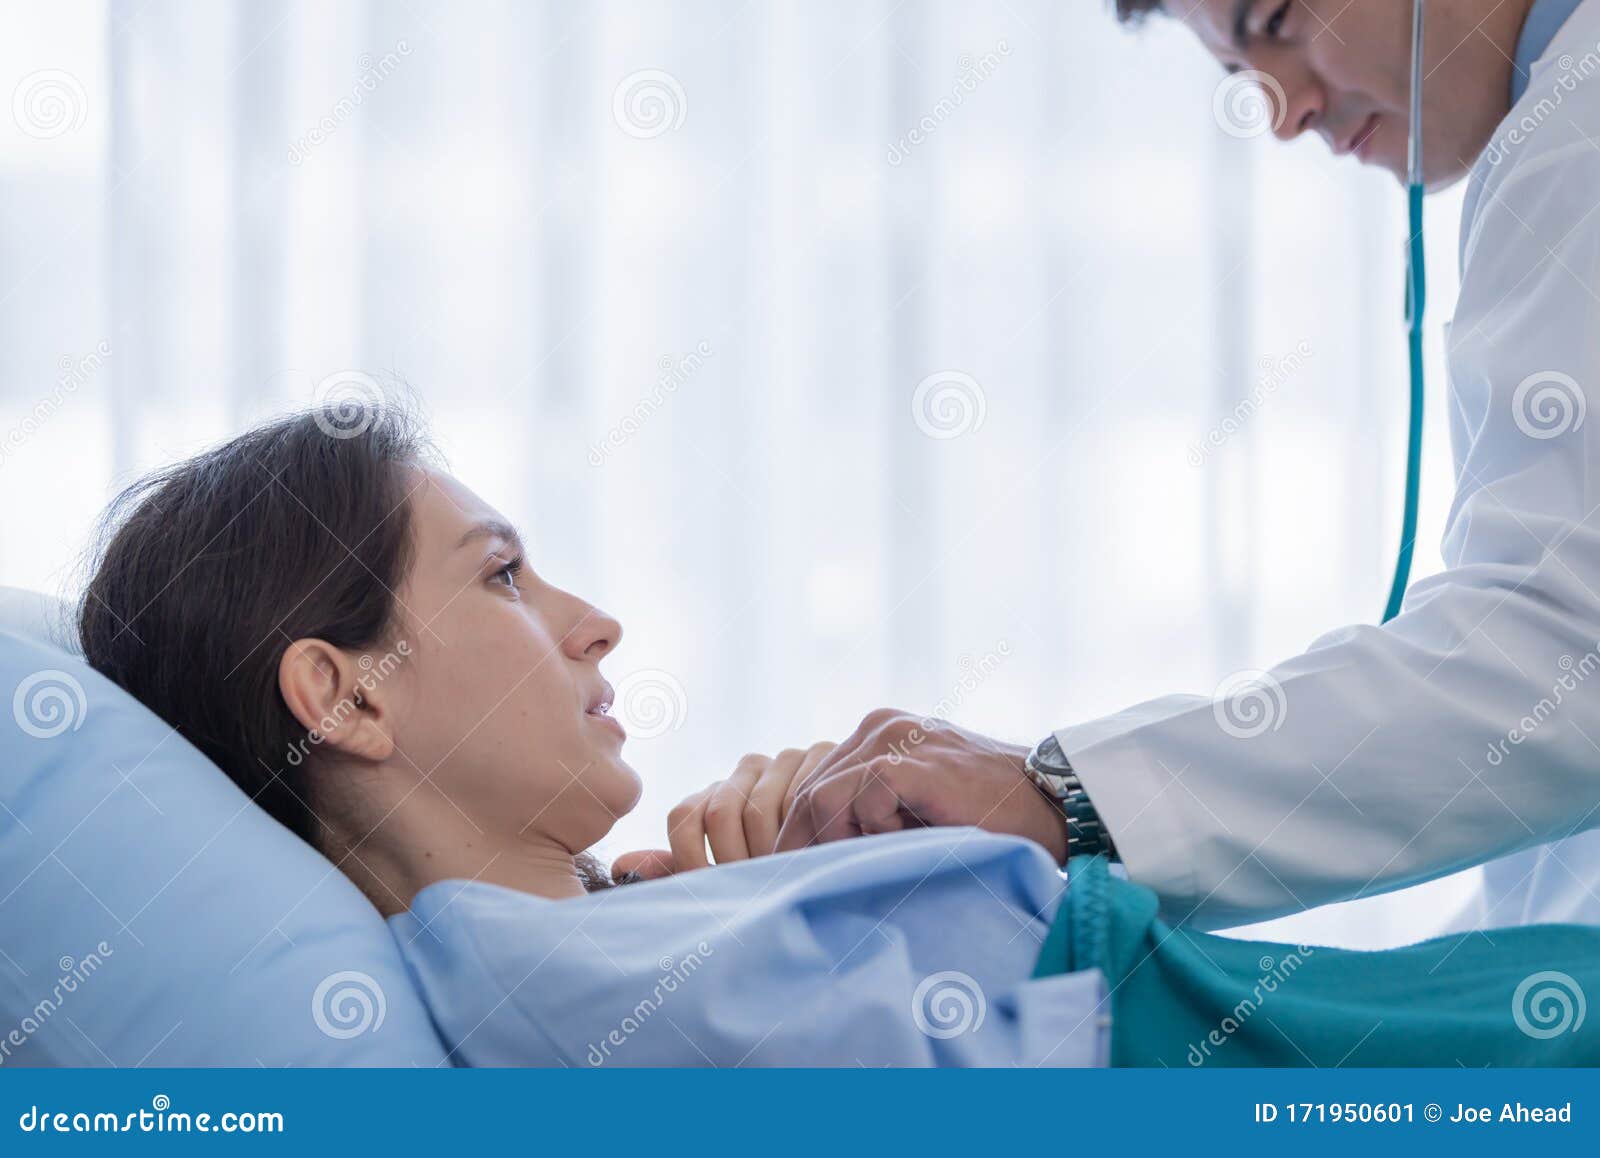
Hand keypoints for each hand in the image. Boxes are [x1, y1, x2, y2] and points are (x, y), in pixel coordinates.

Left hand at [610, 743, 835, 880]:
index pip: (684, 816)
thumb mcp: (730, 876)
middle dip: (736, 862)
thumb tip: (622, 866)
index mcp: (718, 794)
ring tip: (788, 875)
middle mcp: (746, 768)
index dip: (693, 859)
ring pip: (757, 809)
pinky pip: (798, 798)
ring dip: (770, 853)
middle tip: (760, 889)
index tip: (719, 891)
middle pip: (719, 813)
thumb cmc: (787, 871)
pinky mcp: (820, 756)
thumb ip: (679, 868)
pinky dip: (801, 834)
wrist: (857, 844)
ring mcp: (785, 758)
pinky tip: (815, 853)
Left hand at [773, 709, 1066, 862]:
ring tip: (878, 863)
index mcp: (875, 734)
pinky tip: (906, 844)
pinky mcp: (910, 761)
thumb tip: (813, 862)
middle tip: (811, 888)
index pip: (810, 786)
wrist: (1052, 807)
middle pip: (807, 793)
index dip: (798, 835)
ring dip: (842, 842)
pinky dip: (875, 831)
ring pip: (823, 798)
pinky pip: (862, 800)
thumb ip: (868, 815)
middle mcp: (877, 726)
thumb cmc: (988, 819)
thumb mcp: (914, 809)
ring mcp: (893, 738)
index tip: (795, 877)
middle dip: (805, 846)